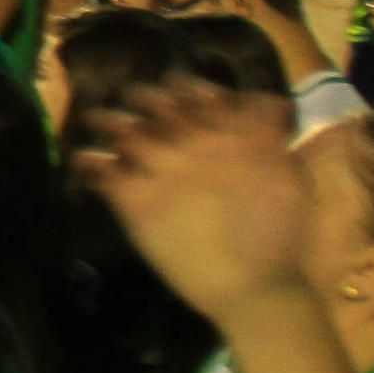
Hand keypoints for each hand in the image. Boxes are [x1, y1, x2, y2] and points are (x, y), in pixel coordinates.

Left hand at [83, 83, 309, 323]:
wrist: (256, 286)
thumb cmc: (282, 239)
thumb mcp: (291, 176)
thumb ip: (272, 138)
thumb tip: (270, 109)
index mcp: (234, 132)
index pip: (201, 91)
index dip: (186, 87)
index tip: (176, 89)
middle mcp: (195, 139)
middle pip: (157, 102)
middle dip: (142, 96)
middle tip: (131, 98)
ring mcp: (163, 166)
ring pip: (122, 127)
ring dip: (106, 120)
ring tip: (93, 119)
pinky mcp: (136, 199)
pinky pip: (101, 170)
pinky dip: (88, 163)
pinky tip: (82, 162)